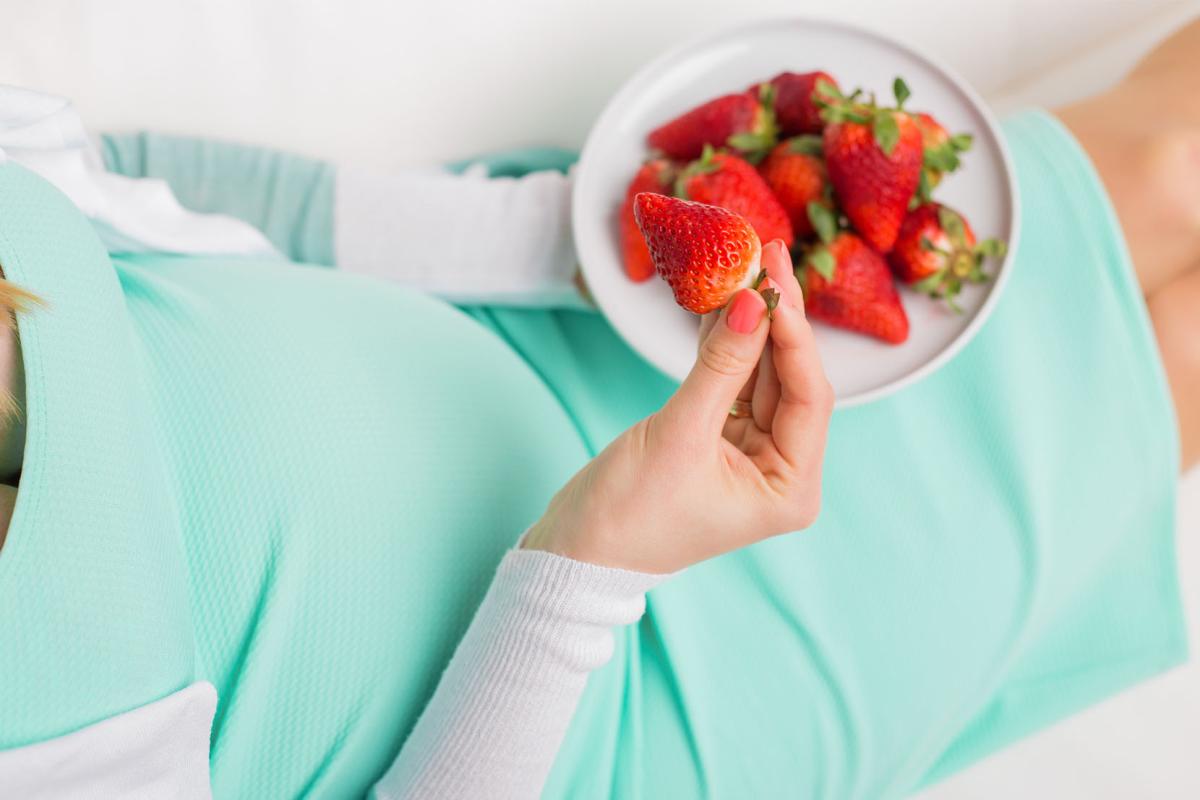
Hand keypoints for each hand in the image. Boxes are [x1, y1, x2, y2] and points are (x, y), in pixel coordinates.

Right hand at [523, 240, 833, 573]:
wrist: (576, 553)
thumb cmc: (629, 514)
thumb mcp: (680, 434)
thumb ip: (721, 365)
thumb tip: (754, 301)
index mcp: (791, 489)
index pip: (809, 396)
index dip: (793, 335)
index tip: (775, 281)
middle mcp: (781, 472)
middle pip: (789, 379)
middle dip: (774, 320)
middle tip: (764, 256)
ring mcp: (751, 456)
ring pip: (760, 376)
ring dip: (749, 326)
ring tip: (743, 268)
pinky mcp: (718, 441)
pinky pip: (731, 383)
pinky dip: (724, 347)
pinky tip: (722, 304)